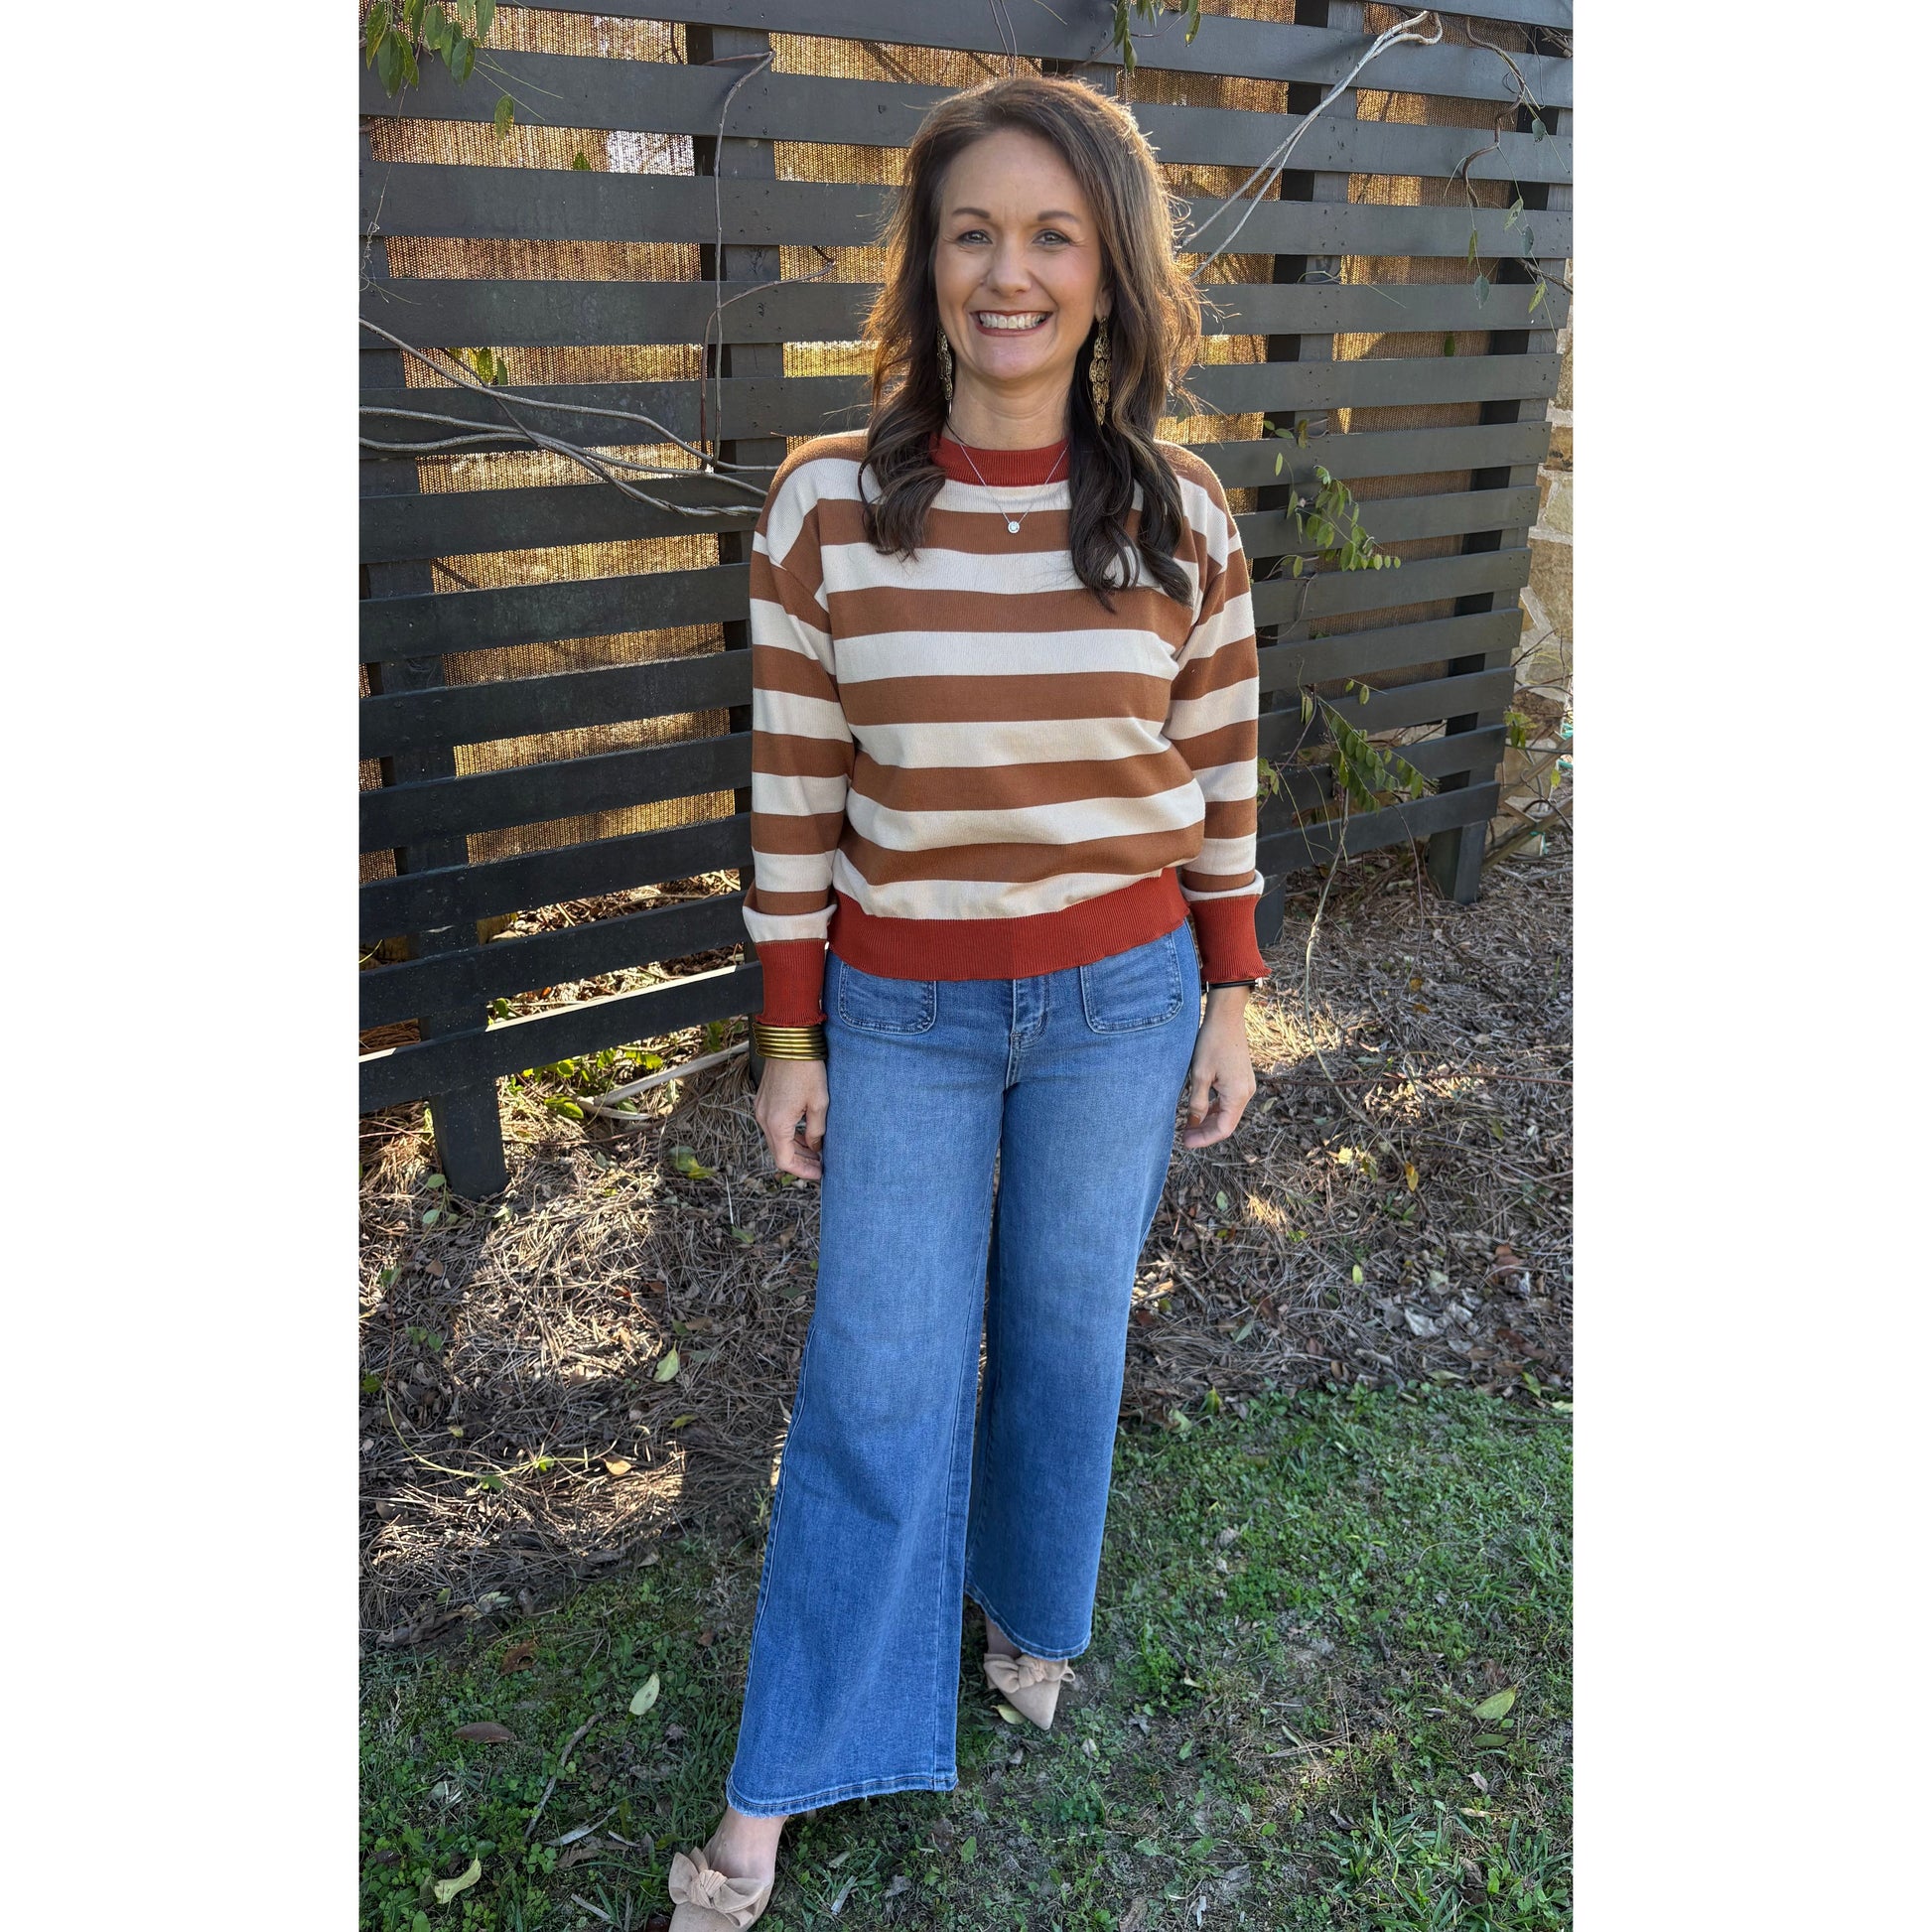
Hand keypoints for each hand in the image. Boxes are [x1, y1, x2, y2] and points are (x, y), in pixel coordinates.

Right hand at [754, 1054, 828, 1179]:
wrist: (789, 1040)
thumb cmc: (807, 1069)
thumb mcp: (819, 1103)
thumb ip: (817, 1130)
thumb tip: (815, 1147)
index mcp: (777, 1123)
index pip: (785, 1161)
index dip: (803, 1171)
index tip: (820, 1173)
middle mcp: (763, 1119)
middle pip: (779, 1152)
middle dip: (800, 1162)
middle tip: (820, 1166)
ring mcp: (761, 1109)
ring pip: (776, 1139)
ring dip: (795, 1148)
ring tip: (816, 1152)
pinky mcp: (763, 1100)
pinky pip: (774, 1126)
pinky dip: (788, 1134)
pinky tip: (805, 1134)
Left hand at [1182, 988, 1255, 1148]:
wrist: (1226, 1017)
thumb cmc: (1211, 1043)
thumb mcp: (1199, 1075)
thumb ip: (1197, 1102)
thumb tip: (1193, 1124)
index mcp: (1238, 1094)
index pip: (1223, 1129)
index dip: (1204, 1138)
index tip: (1186, 1142)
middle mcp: (1247, 1093)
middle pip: (1227, 1123)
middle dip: (1205, 1131)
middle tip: (1183, 1136)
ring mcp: (1246, 1085)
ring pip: (1227, 1113)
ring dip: (1209, 1121)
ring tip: (1188, 1125)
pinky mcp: (1241, 1079)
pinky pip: (1229, 1101)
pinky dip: (1214, 1109)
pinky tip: (1199, 1110)